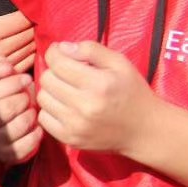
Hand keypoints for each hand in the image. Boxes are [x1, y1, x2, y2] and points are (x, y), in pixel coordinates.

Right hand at [0, 0, 35, 80]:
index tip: (37, 4)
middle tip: (42, 14)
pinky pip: (28, 63)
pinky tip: (33, 42)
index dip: (32, 11)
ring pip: (31, 49)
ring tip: (40, 27)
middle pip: (29, 35)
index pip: (22, 20)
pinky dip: (34, 52)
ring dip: (38, 38)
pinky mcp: (2, 74)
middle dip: (38, 24)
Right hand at [0, 59, 42, 164]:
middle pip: (6, 109)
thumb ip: (0, 69)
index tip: (26, 79)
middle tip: (29, 97)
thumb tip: (4, 66)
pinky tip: (35, 126)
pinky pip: (27, 144)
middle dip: (24, 100)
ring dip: (31, 116)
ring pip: (18, 126)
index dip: (13, 83)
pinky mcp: (6, 155)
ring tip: (32, 111)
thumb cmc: (4, 96)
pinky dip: (36, 133)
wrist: (3, 124)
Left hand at [36, 41, 159, 155]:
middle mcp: (85, 106)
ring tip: (67, 90)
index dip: (55, 53)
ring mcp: (76, 125)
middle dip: (54, 71)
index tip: (60, 52)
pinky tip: (65, 107)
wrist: (145, 130)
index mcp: (99, 84)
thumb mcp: (120, 63)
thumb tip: (62, 47)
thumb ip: (91, 49)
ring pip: (42, 98)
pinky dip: (50, 110)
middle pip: (47, 80)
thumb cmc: (132, 92)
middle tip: (67, 73)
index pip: (58, 63)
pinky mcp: (70, 139)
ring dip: (51, 91)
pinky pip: (43, 118)